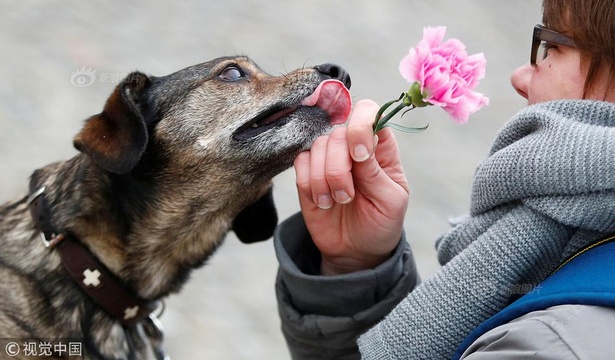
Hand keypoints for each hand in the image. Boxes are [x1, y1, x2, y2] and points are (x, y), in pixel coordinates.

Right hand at [294, 99, 408, 274]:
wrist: (356, 251)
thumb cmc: (381, 223)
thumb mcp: (391, 201)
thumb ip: (376, 171)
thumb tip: (360, 145)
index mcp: (380, 148)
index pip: (369, 113)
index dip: (360, 127)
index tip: (360, 157)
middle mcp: (353, 147)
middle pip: (337, 133)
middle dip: (339, 168)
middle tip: (348, 197)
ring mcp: (329, 159)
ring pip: (316, 147)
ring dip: (324, 179)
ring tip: (337, 202)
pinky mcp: (308, 174)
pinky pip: (300, 164)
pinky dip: (309, 184)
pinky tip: (322, 201)